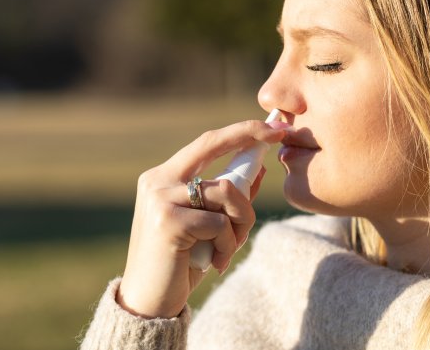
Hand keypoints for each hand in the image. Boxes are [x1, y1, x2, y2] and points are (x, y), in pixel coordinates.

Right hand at [116, 120, 286, 318]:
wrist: (148, 304)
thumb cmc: (180, 263)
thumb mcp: (206, 225)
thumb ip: (227, 196)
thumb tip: (259, 165)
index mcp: (162, 177)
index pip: (205, 143)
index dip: (239, 131)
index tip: (272, 125)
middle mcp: (157, 181)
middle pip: (212, 145)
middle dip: (249, 135)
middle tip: (280, 134)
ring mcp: (160, 199)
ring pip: (226, 191)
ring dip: (241, 222)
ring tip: (228, 248)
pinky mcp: (168, 222)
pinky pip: (219, 222)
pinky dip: (227, 243)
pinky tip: (214, 262)